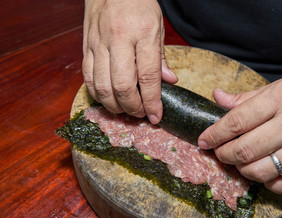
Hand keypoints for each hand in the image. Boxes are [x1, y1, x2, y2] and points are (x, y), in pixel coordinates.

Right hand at [82, 0, 176, 123]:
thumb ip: (160, 57)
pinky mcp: (85, 46)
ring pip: (102, 86)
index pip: (148, 76)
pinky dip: (98, 94)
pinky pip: (88, 77)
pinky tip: (108, 98)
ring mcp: (98, 43)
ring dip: (114, 105)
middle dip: (133, 107)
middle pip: (123, 86)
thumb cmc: (137, 4)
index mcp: (143, 33)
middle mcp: (118, 39)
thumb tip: (169, 82)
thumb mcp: (157, 26)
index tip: (156, 116)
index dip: (152, 101)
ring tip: (125, 109)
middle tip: (141, 113)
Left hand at [198, 59, 281, 193]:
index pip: (238, 121)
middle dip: (223, 154)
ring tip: (237, 161)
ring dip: (242, 169)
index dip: (215, 134)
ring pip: (263, 170)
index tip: (204, 139)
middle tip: (218, 151)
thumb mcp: (277, 85)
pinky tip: (263, 173)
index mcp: (281, 98)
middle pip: (246, 149)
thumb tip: (217, 97)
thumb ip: (245, 97)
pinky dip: (270, 183)